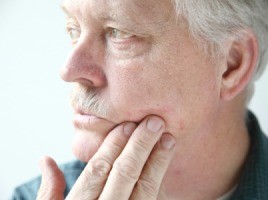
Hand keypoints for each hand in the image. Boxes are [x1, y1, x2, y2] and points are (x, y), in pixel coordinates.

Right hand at [37, 116, 175, 199]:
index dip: (115, 145)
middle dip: (141, 145)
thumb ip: (50, 191)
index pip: (99, 170)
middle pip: (124, 174)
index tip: (129, 124)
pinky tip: (167, 164)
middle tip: (155, 122)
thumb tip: (46, 160)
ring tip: (168, 139)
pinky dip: (160, 182)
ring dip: (158, 161)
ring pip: (145, 189)